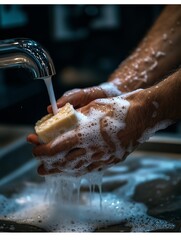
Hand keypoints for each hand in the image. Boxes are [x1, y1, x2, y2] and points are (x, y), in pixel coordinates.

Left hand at [28, 88, 170, 176]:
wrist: (141, 116)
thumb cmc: (117, 107)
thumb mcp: (92, 106)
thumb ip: (74, 115)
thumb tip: (57, 117)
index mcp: (85, 134)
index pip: (57, 148)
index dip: (43, 151)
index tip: (35, 150)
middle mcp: (92, 149)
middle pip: (64, 162)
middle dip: (49, 165)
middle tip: (39, 167)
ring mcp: (102, 157)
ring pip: (77, 169)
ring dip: (61, 171)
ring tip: (52, 172)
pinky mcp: (111, 161)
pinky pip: (90, 169)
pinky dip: (78, 171)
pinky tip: (73, 171)